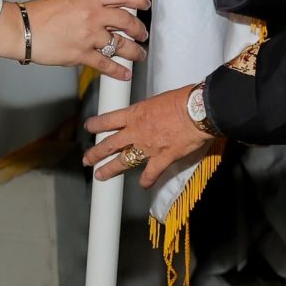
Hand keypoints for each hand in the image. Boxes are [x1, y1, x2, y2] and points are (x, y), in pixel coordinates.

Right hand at [0, 0, 150, 80]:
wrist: (22, 29)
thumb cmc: (39, 15)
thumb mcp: (68, 0)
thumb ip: (87, 5)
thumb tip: (102, 11)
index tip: (145, 4)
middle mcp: (92, 15)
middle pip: (127, 21)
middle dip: (139, 29)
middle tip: (143, 34)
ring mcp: (88, 36)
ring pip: (121, 44)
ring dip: (135, 51)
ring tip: (139, 54)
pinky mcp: (81, 55)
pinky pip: (106, 64)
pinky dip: (118, 71)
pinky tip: (125, 73)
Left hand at [84, 85, 219, 189]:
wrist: (199, 111)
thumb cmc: (183, 100)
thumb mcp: (158, 100)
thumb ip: (148, 110)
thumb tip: (148, 115)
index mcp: (135, 114)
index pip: (108, 120)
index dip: (96, 125)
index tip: (89, 128)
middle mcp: (136, 132)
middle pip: (109, 144)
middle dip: (95, 153)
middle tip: (86, 159)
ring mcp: (148, 147)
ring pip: (123, 161)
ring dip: (110, 169)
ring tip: (100, 175)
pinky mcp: (162, 159)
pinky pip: (150, 173)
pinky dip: (147, 181)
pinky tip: (143, 185)